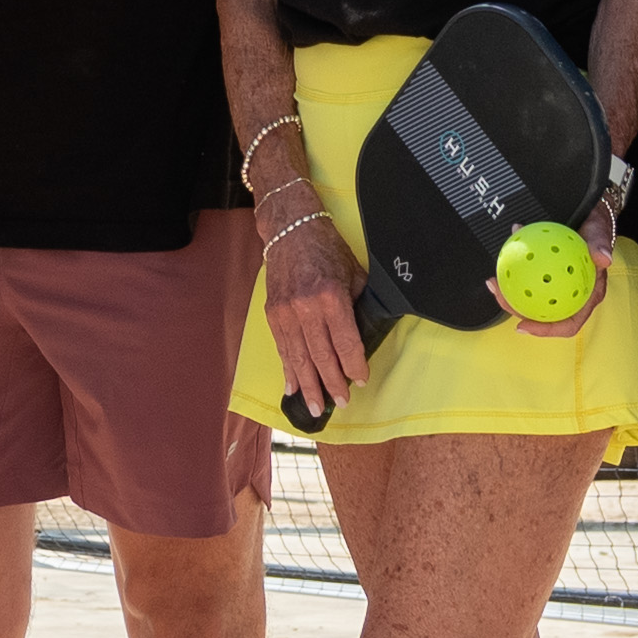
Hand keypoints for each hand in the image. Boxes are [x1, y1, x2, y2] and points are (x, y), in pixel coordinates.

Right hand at [255, 200, 367, 420]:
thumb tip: (365, 336)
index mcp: (331, 297)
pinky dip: (288, 370)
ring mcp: (286, 312)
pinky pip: (282, 348)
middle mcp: (306, 307)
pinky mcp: (272, 313)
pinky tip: (292, 388)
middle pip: (322, 357)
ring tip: (316, 407)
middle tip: (342, 403)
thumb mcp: (353, 274)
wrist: (291, 230)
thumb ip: (358, 306)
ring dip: (308, 386)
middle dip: (333, 384)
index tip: (362, 381)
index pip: (346, 343)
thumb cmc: (327, 250)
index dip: (355, 367)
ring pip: (299, 358)